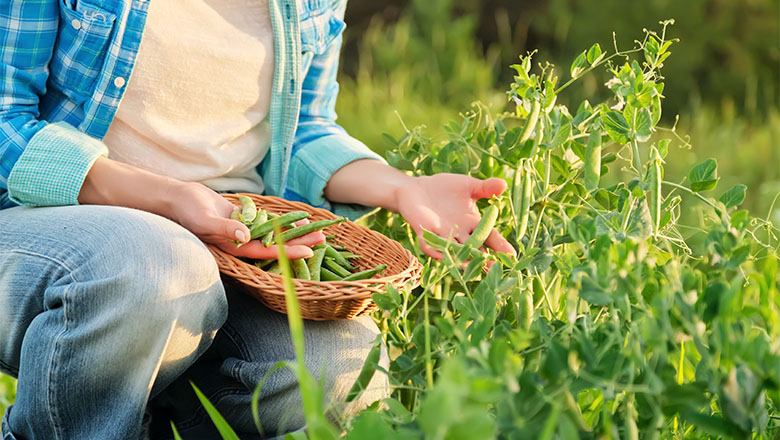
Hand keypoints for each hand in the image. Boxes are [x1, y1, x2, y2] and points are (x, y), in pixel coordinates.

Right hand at [166, 183, 319, 258]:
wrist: (177, 198)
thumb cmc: (187, 211)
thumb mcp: (204, 220)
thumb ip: (224, 229)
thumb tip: (244, 236)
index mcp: (233, 248)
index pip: (266, 252)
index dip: (288, 252)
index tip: (309, 252)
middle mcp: (241, 243)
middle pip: (276, 244)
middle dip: (299, 242)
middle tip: (323, 239)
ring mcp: (244, 231)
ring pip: (275, 233)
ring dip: (294, 232)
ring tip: (318, 230)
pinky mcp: (243, 219)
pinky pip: (267, 221)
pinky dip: (282, 221)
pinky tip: (300, 220)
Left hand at [394, 174, 516, 258]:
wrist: (418, 188)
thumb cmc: (445, 188)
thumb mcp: (469, 186)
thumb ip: (485, 188)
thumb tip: (504, 184)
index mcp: (473, 223)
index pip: (490, 237)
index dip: (501, 246)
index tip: (512, 255)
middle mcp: (459, 234)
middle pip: (474, 249)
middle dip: (483, 260)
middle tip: (494, 269)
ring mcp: (442, 235)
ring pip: (454, 251)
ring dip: (461, 259)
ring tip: (471, 267)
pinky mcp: (425, 232)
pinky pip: (431, 244)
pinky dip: (436, 250)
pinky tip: (442, 256)